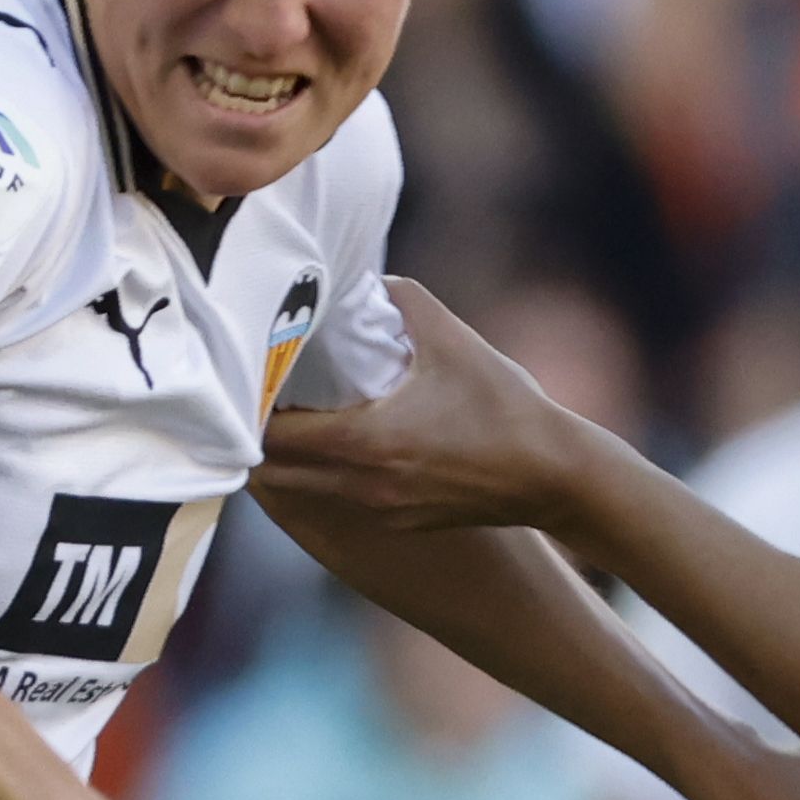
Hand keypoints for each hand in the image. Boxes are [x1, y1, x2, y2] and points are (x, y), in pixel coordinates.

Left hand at [256, 276, 598, 546]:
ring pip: (300, 490)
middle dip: (253, 436)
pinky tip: (337, 441)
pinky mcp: (397, 521)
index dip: (248, 406)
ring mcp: (378, 509)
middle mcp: (362, 484)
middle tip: (255, 395)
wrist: (554, 476)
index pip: (271, 435)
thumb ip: (400, 299)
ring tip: (288, 416)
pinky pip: (335, 499)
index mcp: (365, 441)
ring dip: (284, 459)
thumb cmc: (507, 407)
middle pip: (270, 472)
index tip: (245, 375)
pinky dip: (320, 474)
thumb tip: (367, 279)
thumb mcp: (452, 338)